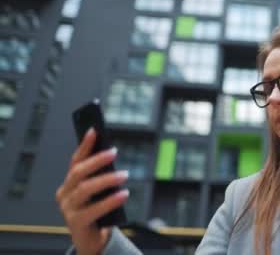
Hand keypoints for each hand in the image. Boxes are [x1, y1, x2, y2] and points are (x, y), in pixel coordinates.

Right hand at [55, 128, 128, 254]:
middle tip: (114, 152)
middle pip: (78, 172)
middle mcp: (65, 194)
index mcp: (70, 184)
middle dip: (96, 160)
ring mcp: (68, 209)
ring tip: (124, 174)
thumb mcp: (99, 192)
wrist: (91, 239)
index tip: (93, 130)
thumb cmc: (96, 212)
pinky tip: (124, 194)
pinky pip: (93, 209)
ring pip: (85, 189)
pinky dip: (110, 201)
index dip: (84, 145)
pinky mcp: (75, 223)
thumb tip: (112, 156)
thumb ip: (101, 177)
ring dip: (106, 179)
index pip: (75, 161)